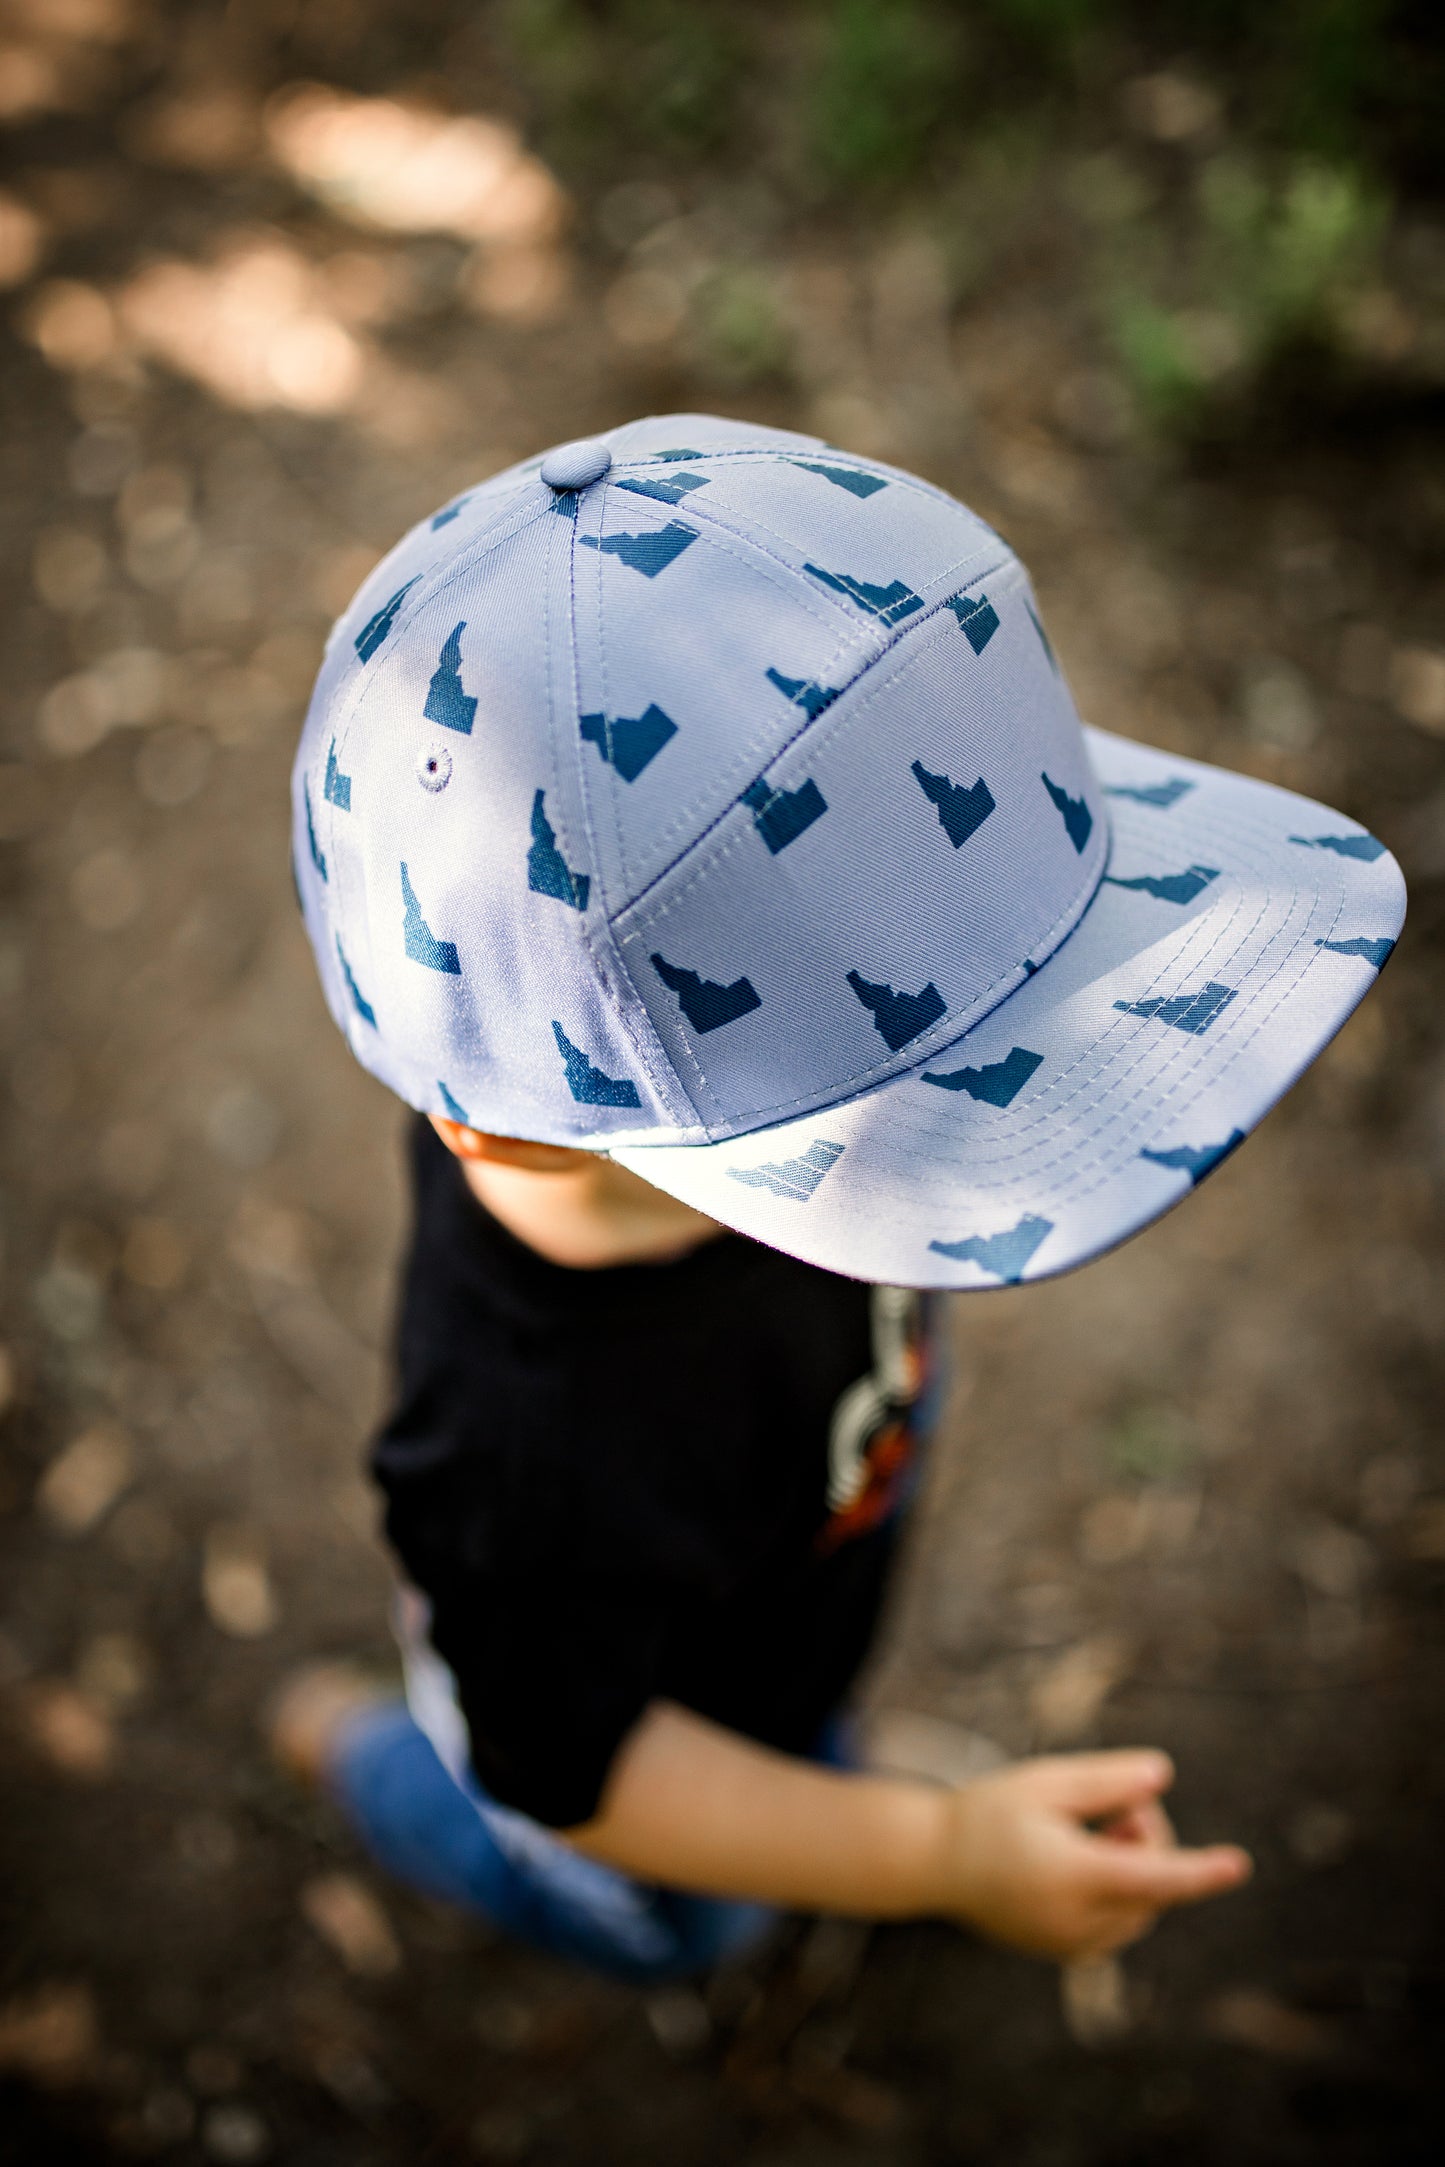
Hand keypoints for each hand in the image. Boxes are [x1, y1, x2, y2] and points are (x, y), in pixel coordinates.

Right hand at [936, 1750, 1250, 1961]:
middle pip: (1153, 1880)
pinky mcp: (1070, 1954)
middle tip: (1109, 1807)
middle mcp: (1077, 1921)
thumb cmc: (990, 1813)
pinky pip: (1123, 1923)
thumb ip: (1106, 1780)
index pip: (1150, 1874)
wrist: (938, 1864)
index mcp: (1069, 1875)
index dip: (1197, 1869)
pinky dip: (1120, 1891)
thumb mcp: (1045, 1782)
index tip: (1237, 1864)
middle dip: (1147, 1837)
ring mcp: (1074, 1945)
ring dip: (1134, 1866)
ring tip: (1084, 1837)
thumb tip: (1162, 1777)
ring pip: (1144, 1906)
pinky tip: (1077, 1864)